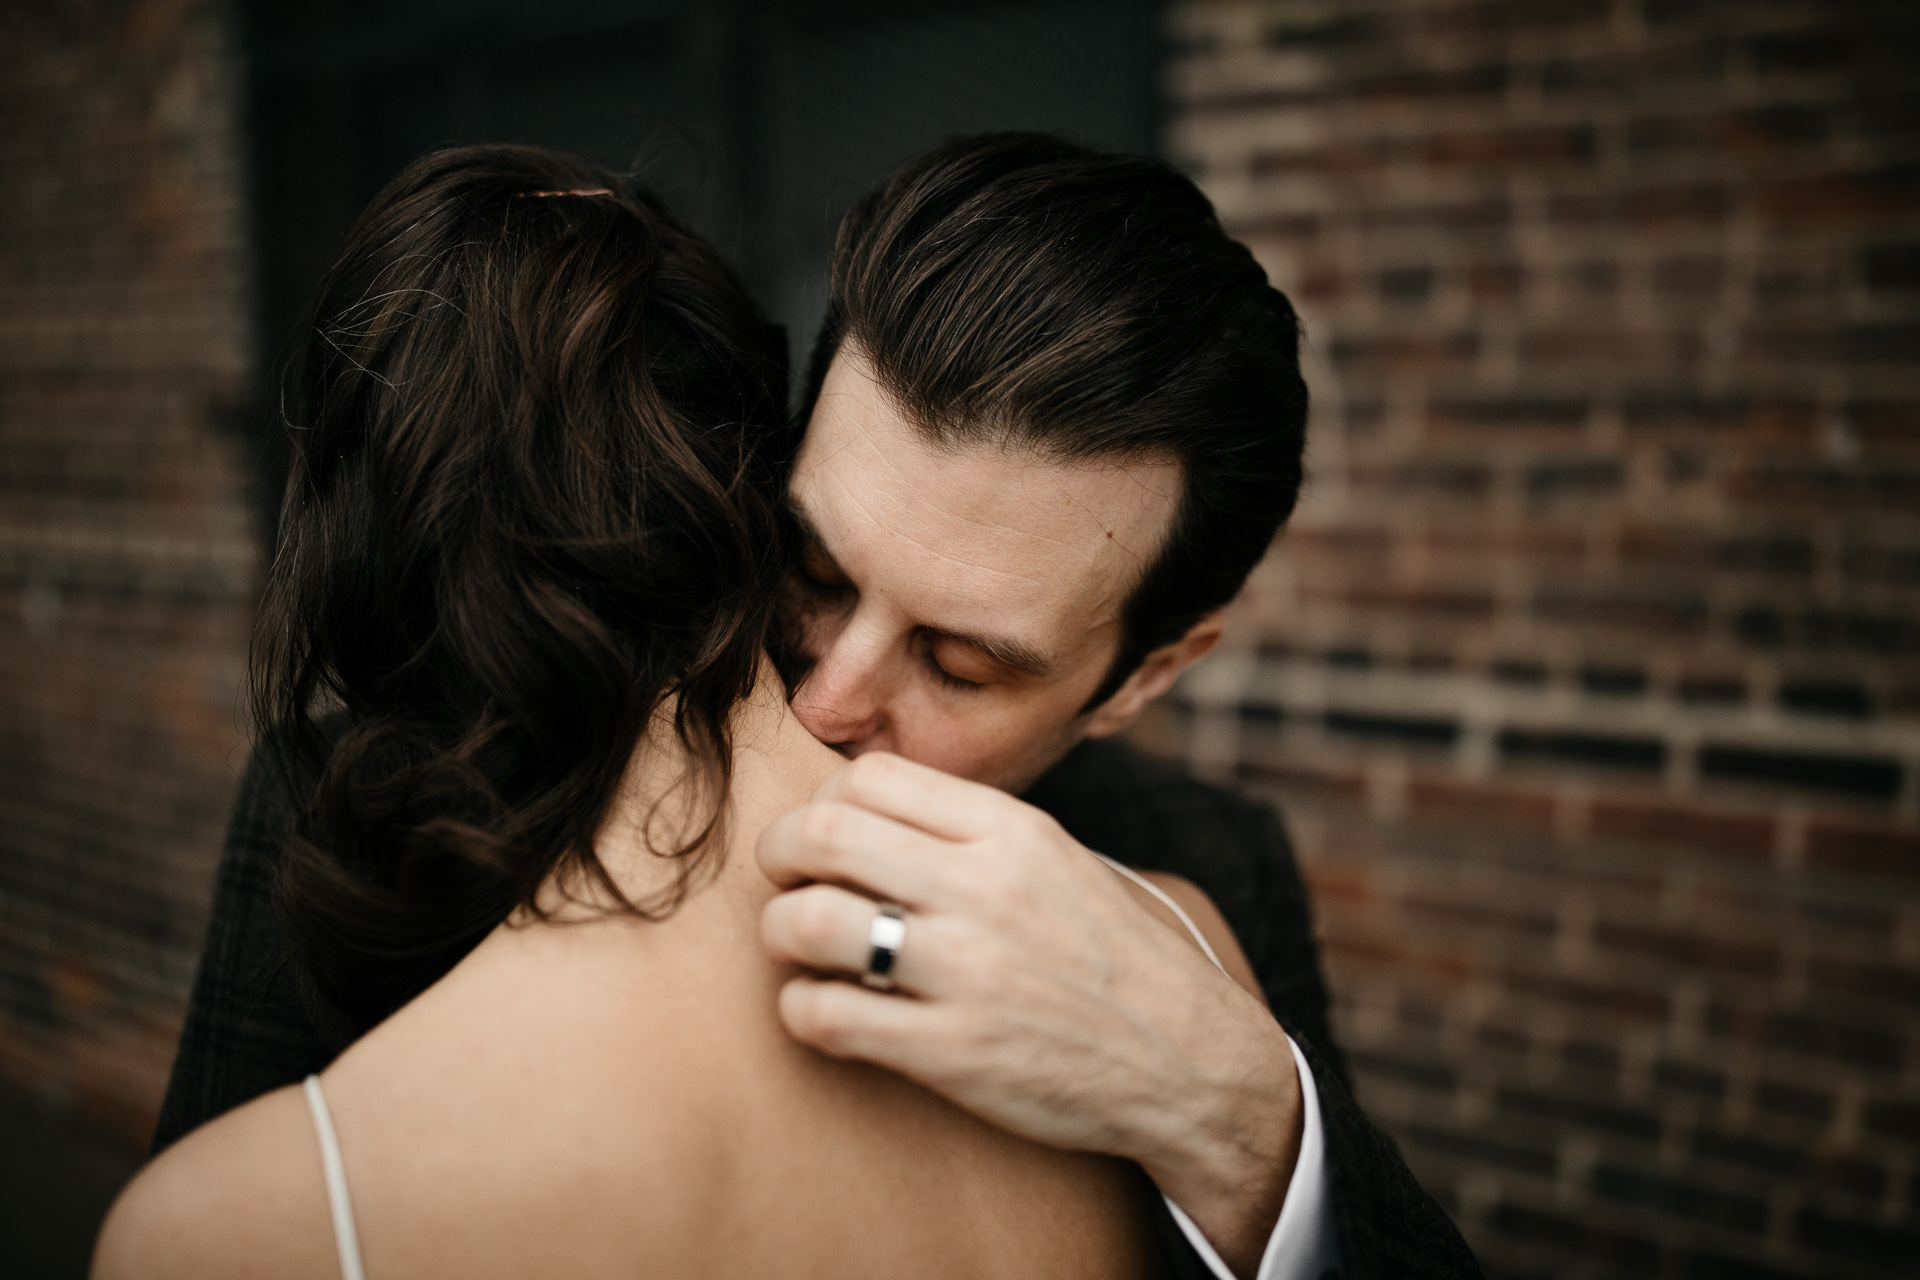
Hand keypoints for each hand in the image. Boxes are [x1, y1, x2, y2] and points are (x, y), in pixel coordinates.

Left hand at [756, 751, 1302, 1276]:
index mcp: (1012, 831)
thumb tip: (860, 806)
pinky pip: (825, 1016)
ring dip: (781, 934)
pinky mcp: (950, 1053)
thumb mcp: (1058, 861)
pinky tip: (827, 1011)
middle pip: (821, 834)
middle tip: (788, 883)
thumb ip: (970, 830)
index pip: (869, 778)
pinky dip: (802, 1010)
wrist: (1189, 1062)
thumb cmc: (1111, 957)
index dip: (822, 802)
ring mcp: (966, 972)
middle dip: (779, 855)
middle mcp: (984, 889)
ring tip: (802, 950)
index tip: (826, 838)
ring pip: (806, 923)